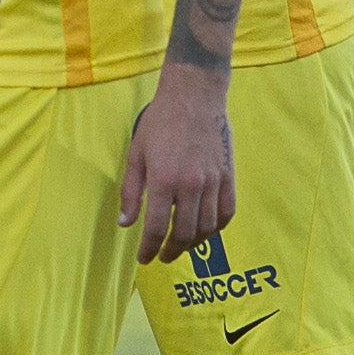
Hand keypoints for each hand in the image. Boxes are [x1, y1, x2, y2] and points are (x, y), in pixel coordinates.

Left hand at [118, 71, 233, 263]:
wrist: (194, 96)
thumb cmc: (160, 123)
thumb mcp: (136, 155)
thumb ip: (131, 192)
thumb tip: (125, 224)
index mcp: (164, 180)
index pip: (156, 228)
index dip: (149, 249)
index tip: (144, 259)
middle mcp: (191, 185)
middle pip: (184, 234)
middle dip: (171, 250)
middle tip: (162, 255)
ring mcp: (213, 181)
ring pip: (207, 227)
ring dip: (193, 243)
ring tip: (181, 246)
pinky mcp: (228, 176)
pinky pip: (227, 212)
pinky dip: (216, 228)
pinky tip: (205, 231)